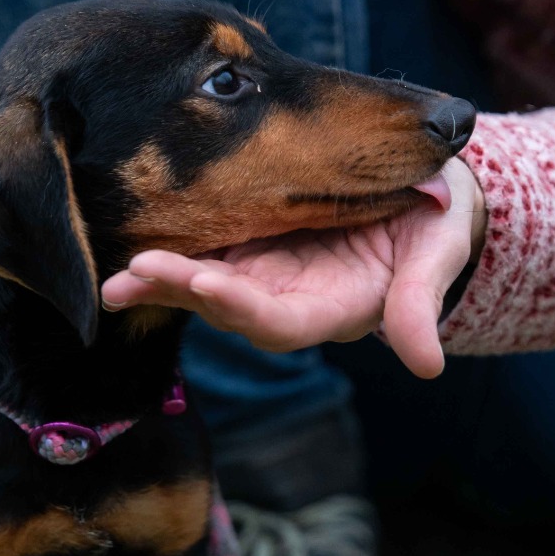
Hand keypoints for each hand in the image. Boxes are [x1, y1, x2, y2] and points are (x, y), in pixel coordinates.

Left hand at [102, 159, 485, 378]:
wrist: (423, 192)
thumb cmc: (434, 224)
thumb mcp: (437, 255)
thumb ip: (420, 302)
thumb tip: (427, 363)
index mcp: (330, 308)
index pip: (278, 323)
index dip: (243, 309)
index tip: (207, 285)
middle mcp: (287, 300)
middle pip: (227, 308)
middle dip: (182, 291)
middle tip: (137, 273)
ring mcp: (263, 273)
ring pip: (203, 283)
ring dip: (160, 280)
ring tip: (117, 276)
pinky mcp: (250, 242)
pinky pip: (202, 248)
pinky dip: (166, 248)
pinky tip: (126, 243)